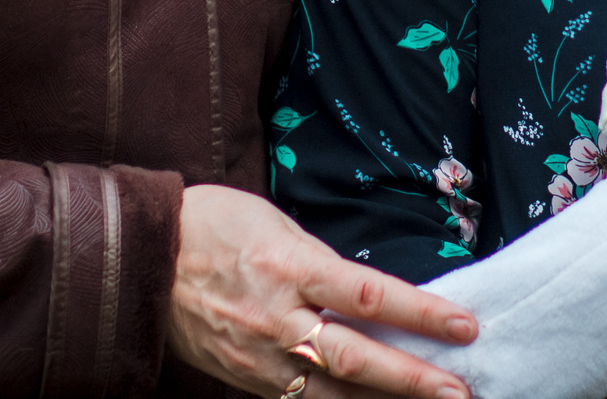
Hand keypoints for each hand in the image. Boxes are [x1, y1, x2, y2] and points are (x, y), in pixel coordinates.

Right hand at [167, 184, 476, 398]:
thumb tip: (370, 293)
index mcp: (289, 268)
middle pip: (356, 356)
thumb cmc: (213, 225)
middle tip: (460, 391)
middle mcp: (277, 318)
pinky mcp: (246, 379)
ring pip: (332, 393)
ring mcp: (260, 357)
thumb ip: (322, 261)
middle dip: (412, 378)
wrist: (142, 260)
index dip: (420, 313)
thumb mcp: (275, 223)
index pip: (369, 295)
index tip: (464, 324)